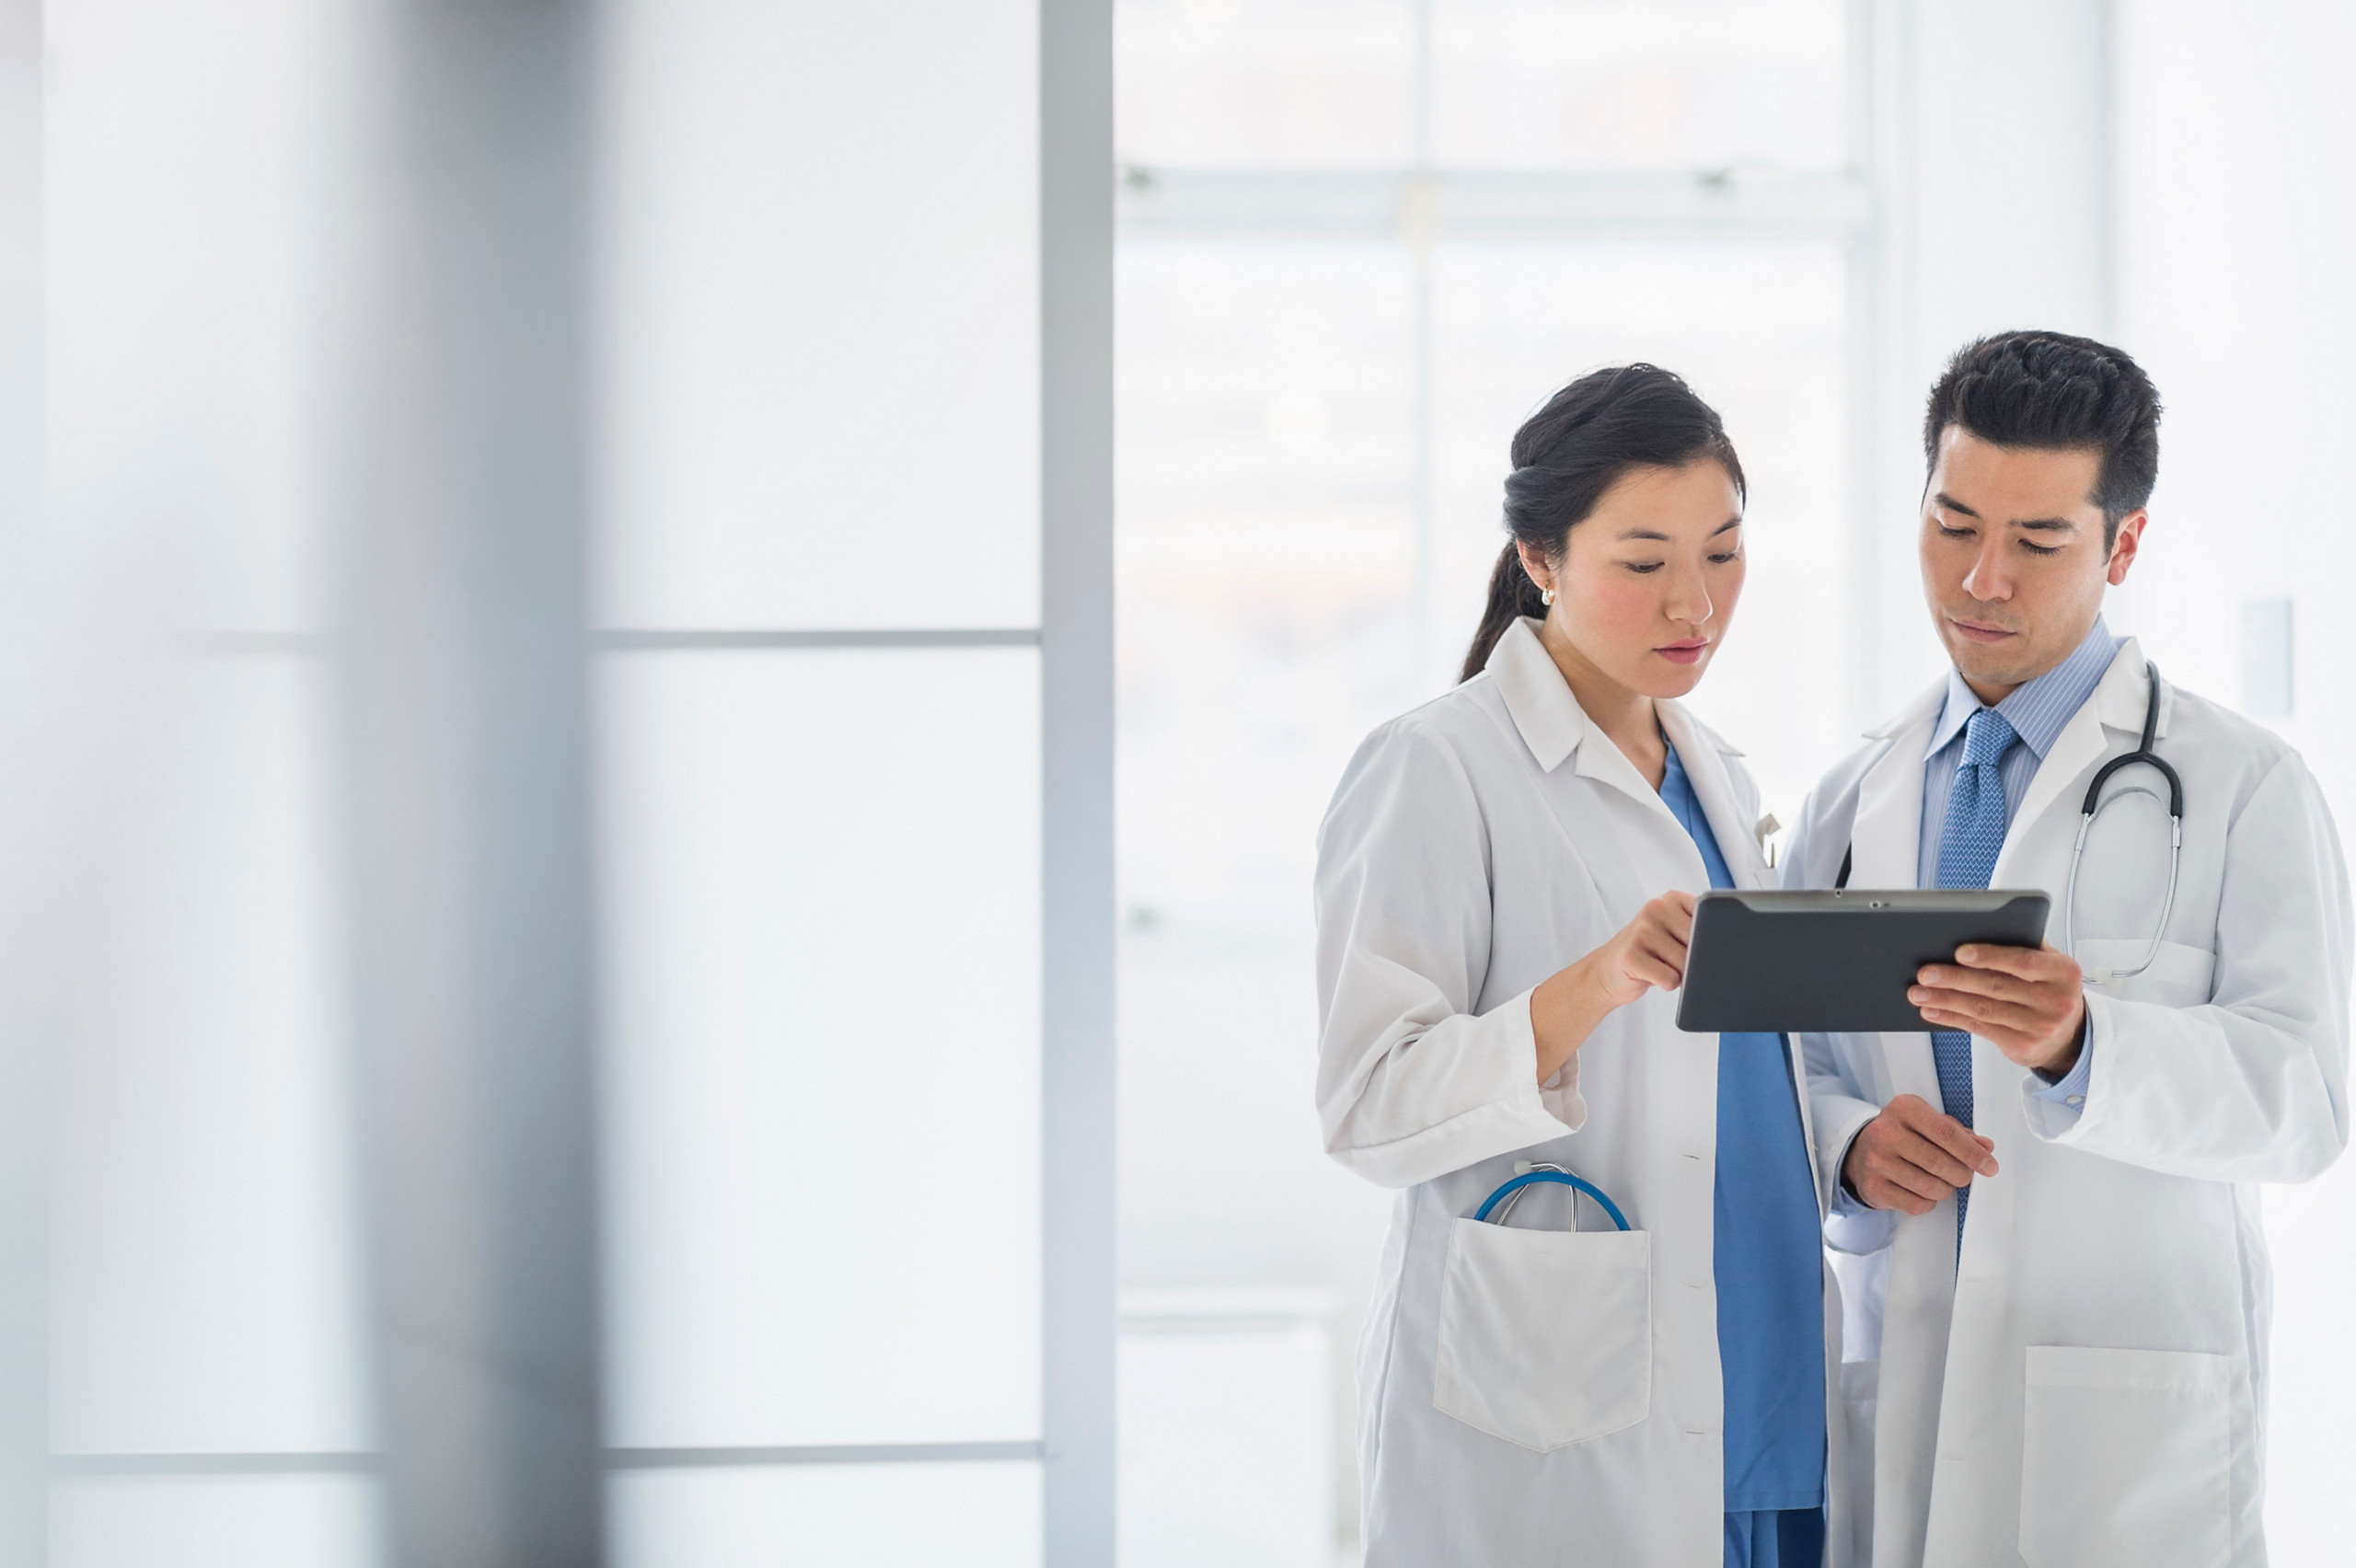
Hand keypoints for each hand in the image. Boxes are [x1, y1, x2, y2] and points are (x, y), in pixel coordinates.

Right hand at [1531, 891, 1695, 1080]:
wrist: (1607, 970)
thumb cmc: (1650, 952)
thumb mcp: (1675, 931)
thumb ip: (1698, 930)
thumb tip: (1719, 953)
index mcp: (1671, 898)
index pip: (1710, 919)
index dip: (1707, 940)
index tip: (1692, 944)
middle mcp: (1655, 907)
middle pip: (1699, 943)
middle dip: (1693, 960)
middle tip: (1671, 959)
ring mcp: (1641, 930)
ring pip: (1686, 964)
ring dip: (1678, 974)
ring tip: (1658, 966)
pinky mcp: (1631, 956)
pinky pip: (1670, 979)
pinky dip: (1666, 984)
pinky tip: (1650, 976)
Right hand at [1841, 1092, 1998, 1215]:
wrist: (1860, 1152)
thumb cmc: (1904, 1135)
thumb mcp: (1929, 1123)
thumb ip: (1959, 1134)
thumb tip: (1986, 1148)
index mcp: (1904, 1108)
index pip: (1946, 1133)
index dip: (1972, 1153)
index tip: (1990, 1166)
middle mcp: (1886, 1131)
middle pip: (1940, 1163)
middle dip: (1961, 1174)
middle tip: (1963, 1175)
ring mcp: (1876, 1160)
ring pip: (1930, 1187)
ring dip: (1945, 1189)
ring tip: (1941, 1182)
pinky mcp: (1872, 1186)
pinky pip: (1916, 1204)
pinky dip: (1928, 1202)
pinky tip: (1921, 1190)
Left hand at [1908, 942, 2086, 1076]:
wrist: (2069, 1036)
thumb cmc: (2050, 989)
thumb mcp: (2051, 964)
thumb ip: (2027, 943)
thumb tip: (1985, 923)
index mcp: (2064, 972)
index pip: (2024, 961)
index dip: (1990, 956)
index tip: (1959, 952)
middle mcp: (2056, 1001)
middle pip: (1996, 986)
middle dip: (1955, 978)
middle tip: (1925, 972)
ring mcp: (2040, 1027)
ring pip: (1983, 1009)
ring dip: (1945, 1000)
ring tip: (1918, 992)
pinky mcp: (2024, 1047)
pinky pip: (1980, 1029)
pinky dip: (1951, 1018)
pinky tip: (1932, 1010)